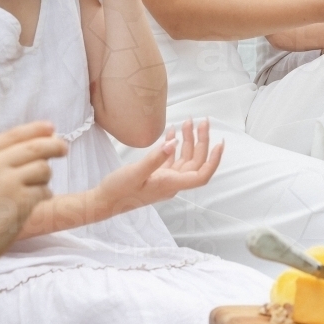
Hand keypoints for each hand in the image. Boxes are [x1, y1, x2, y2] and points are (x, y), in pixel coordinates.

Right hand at [0, 122, 66, 264]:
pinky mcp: (20, 201)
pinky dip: (42, 197)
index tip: (52, 128)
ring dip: (44, 178)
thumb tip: (42, 139)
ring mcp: (7, 182)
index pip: (15, 134)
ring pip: (43, 168)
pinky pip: (44, 191)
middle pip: (35, 146)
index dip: (36, 129)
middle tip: (63, 148)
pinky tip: (28, 206)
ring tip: (31, 190)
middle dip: (54, 145)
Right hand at [93, 119, 223, 215]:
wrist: (104, 202)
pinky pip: (172, 160)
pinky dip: (174, 145)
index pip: (201, 175)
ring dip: (189, 141)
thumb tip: (174, 143)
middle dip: (202, 142)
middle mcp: (172, 184)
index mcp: (170, 185)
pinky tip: (171, 133)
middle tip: (201, 121)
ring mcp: (165, 180)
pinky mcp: (156, 176)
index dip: (213, 160)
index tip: (219, 143)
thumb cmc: (118, 190)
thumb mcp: (135, 172)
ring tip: (187, 122)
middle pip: (196, 163)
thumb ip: (155, 158)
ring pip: (185, 159)